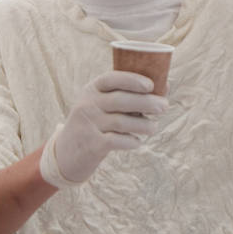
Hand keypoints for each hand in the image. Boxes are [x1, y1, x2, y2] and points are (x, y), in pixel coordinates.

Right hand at [40, 71, 166, 186]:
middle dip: (146, 102)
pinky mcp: (91, 144)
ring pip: (121, 122)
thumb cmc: (96, 124)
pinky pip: (116, 141)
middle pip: (120, 100)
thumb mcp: (104, 106)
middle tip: (164, 107)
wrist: (66, 154)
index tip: (150, 85)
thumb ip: (131, 96)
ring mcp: (88, 125)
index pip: (111, 79)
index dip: (131, 80)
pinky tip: (137, 142)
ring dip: (143, 124)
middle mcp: (87, 105)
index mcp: (91, 90)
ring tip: (154, 127)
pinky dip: (131, 141)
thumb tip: (166, 85)